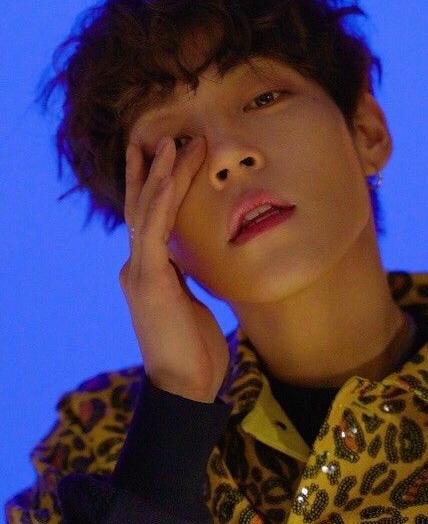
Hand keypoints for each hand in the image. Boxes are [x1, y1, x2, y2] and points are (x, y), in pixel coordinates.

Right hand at [119, 134, 229, 402]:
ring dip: (159, 174)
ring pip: (147, 211)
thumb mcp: (189, 306)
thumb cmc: (193, 350)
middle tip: (161, 136)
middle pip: (143, 208)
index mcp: (149, 272)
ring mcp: (139, 272)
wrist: (185, 387)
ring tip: (170, 141)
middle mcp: (138, 266)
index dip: (155, 188)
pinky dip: (162, 197)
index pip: (150, 221)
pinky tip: (168, 173)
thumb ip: (184, 281)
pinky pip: (155, 229)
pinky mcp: (149, 280)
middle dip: (151, 171)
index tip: (165, 160)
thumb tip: (189, 266)